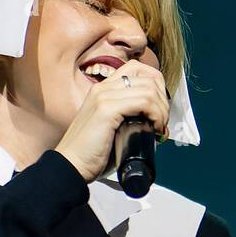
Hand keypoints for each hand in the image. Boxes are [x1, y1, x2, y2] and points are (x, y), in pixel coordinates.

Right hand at [53, 59, 170, 182]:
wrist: (72, 166)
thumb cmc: (92, 153)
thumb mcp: (114, 128)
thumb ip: (130, 118)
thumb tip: (155, 123)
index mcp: (104, 89)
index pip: (139, 70)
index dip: (157, 87)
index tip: (160, 111)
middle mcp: (103, 88)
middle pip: (148, 76)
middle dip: (163, 100)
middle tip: (162, 122)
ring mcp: (104, 96)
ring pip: (149, 89)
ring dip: (162, 110)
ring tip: (159, 128)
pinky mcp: (106, 110)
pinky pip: (144, 101)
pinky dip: (156, 115)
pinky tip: (155, 129)